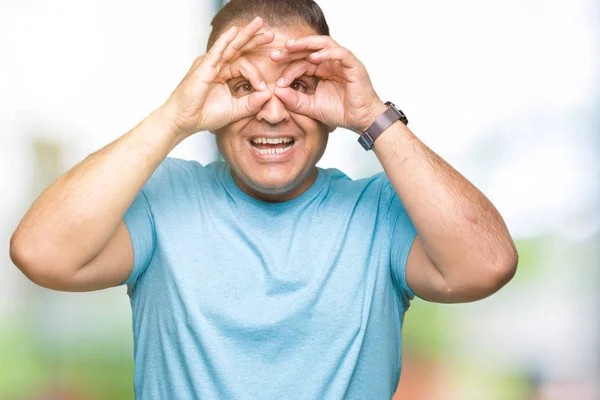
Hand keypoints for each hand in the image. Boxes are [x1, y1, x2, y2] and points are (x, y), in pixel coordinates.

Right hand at [162, 17, 274, 136]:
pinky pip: (216, 51)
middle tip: (271, 34)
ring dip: (245, 35)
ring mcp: (210, 65)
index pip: (244, 66)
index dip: (256, 75)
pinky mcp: (203, 67)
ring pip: (230, 46)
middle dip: (254, 40)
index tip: (262, 87)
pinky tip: (235, 31)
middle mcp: (217, 67)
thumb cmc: (204, 115)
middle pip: (239, 49)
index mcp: (224, 75)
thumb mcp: (235, 110)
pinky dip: (225, 40)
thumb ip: (252, 103)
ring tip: (259, 24)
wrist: (184, 121)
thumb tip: (269, 93)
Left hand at [270, 36, 386, 132]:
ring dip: (306, 44)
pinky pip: (340, 53)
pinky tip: (313, 57)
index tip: (272, 69)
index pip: (302, 61)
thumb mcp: (311, 107)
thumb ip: (294, 100)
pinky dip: (326, 53)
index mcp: (322, 70)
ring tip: (290, 46)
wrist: (360, 121)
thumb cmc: (340, 112)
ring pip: (324, 44)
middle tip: (275, 54)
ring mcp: (343, 62)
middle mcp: (331, 63)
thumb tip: (276, 91)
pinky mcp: (353, 66)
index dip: (287, 63)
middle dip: (292, 49)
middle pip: (310, 49)